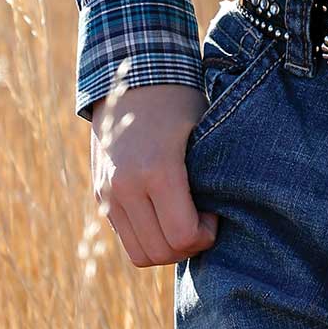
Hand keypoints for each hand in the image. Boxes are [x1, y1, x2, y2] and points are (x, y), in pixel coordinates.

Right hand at [89, 83, 219, 267]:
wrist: (133, 75)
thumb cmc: (180, 99)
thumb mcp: (202, 131)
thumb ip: (209, 175)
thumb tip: (227, 212)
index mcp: (157, 170)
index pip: (182, 236)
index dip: (205, 236)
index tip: (215, 215)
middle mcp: (126, 187)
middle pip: (159, 253)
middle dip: (187, 247)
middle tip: (203, 223)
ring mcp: (108, 193)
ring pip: (139, 253)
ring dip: (165, 248)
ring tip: (183, 222)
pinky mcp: (99, 194)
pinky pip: (124, 236)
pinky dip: (146, 236)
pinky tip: (163, 214)